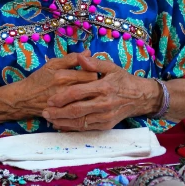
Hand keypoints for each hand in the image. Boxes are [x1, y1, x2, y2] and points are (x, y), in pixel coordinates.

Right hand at [8, 50, 98, 117]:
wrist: (24, 99)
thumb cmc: (39, 79)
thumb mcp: (52, 64)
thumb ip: (71, 58)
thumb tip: (88, 52)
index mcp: (63, 76)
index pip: (91, 74)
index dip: (96, 72)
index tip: (94, 72)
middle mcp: (65, 91)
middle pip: (93, 88)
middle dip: (96, 85)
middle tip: (95, 83)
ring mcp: (66, 104)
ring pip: (90, 100)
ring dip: (92, 96)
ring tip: (90, 93)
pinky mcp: (65, 114)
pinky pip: (82, 110)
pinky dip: (86, 106)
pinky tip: (85, 103)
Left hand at [43, 54, 161, 130]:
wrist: (140, 97)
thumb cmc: (122, 80)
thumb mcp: (111, 67)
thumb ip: (93, 63)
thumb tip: (79, 57)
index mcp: (103, 87)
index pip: (78, 93)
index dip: (62, 97)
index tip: (50, 99)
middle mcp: (104, 103)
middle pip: (76, 110)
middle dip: (58, 112)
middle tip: (45, 113)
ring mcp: (105, 116)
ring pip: (80, 122)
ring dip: (63, 122)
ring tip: (50, 120)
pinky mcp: (106, 125)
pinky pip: (86, 128)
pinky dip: (73, 128)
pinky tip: (62, 125)